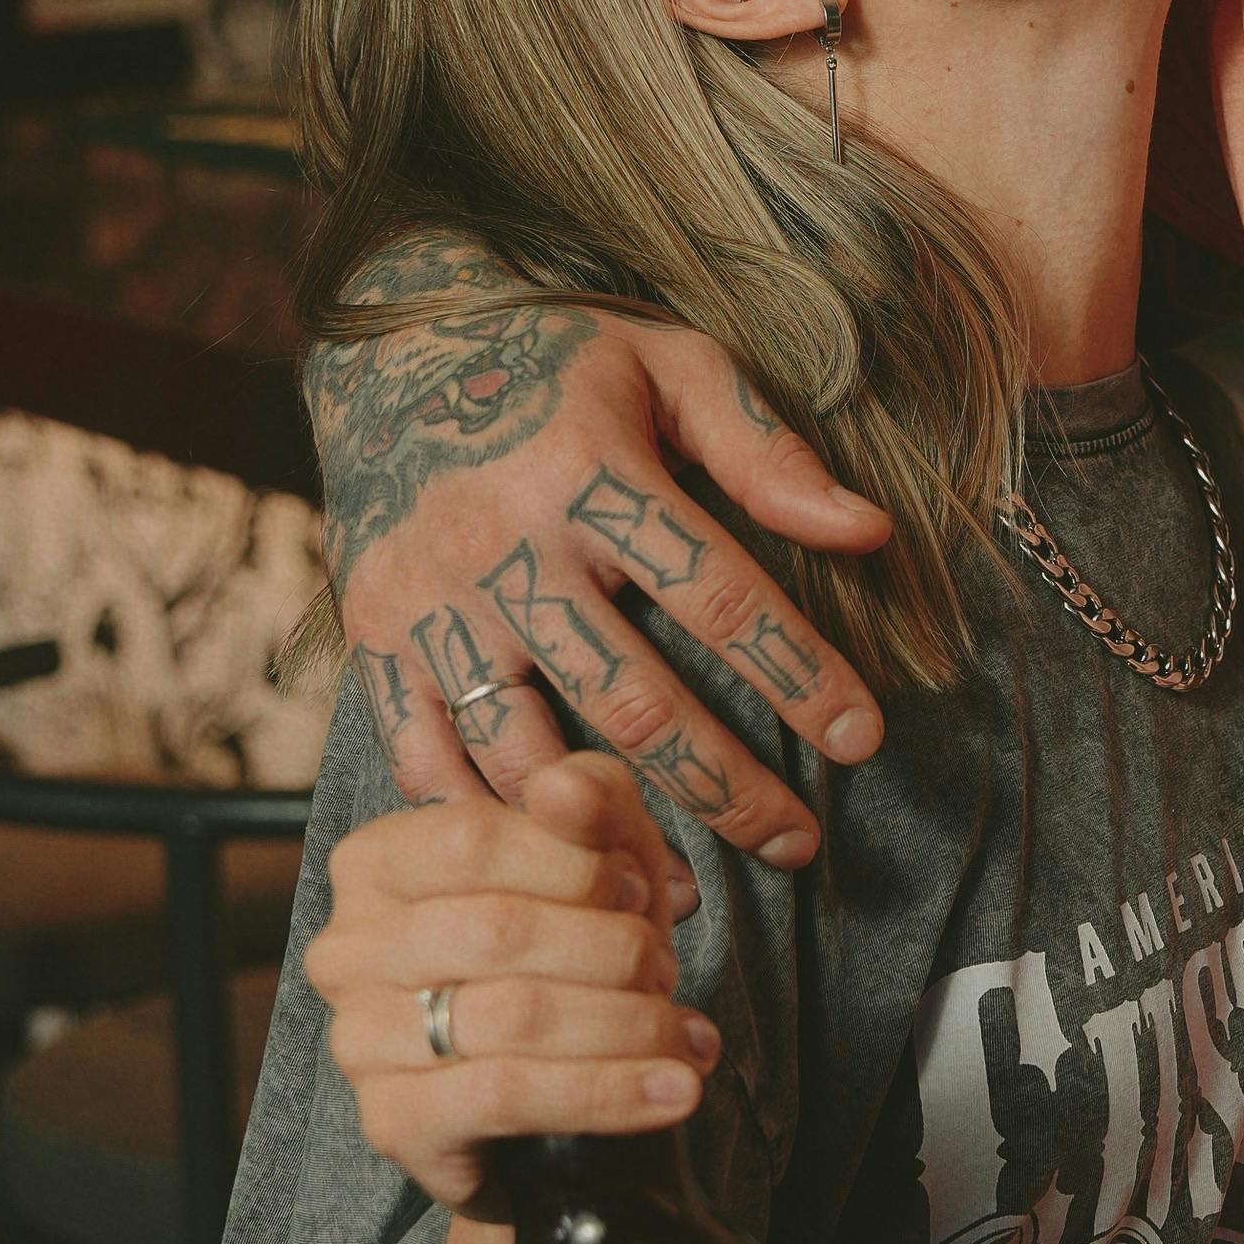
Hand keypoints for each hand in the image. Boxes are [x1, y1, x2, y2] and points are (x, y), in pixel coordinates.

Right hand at [305, 755, 717, 1212]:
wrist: (545, 1081)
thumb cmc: (566, 940)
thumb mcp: (596, 853)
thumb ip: (590, 800)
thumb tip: (563, 786)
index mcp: (377, 861)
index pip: (474, 838)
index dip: (576, 864)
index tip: (641, 893)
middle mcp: (348, 948)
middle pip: (500, 930)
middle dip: (611, 950)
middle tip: (665, 969)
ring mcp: (359, 1038)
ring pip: (513, 1017)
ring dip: (626, 1023)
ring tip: (684, 1032)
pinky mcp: (392, 1119)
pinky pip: (509, 1097)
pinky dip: (610, 1092)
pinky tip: (674, 1089)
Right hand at [312, 241, 890, 862]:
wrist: (391, 353)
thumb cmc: (559, 359)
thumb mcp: (670, 365)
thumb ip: (764, 450)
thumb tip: (866, 530)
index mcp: (585, 471)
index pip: (715, 593)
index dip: (795, 672)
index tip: (862, 739)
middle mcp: (502, 544)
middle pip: (632, 697)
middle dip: (726, 786)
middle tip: (800, 842)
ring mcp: (430, 601)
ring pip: (528, 749)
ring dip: (610, 831)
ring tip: (683, 891)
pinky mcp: (376, 639)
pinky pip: (425, 756)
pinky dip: (487, 822)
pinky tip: (555, 864)